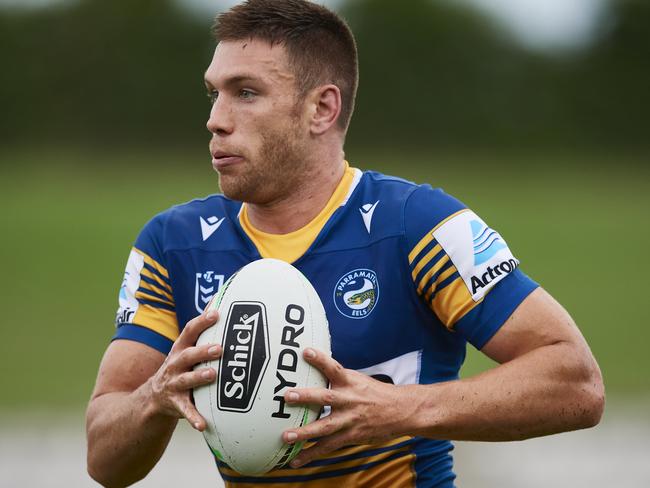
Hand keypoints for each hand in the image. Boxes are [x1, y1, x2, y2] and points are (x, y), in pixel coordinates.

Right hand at [148, 310, 221, 430]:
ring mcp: (173, 385)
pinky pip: (185, 412)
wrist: (150, 399)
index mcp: (180, 350)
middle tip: (219, 348)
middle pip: (187, 355)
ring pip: (185, 381)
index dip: (201, 321)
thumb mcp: (185, 349)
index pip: (188, 332)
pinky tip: (203, 424)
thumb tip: (216, 302)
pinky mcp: (174, 405)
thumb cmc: (179, 368)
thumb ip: (200, 330)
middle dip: (202, 351)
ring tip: (212, 376)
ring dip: (198, 378)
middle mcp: (174, 365)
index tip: (216, 312)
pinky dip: (194, 418)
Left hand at [282, 348, 413, 467]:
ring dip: (304, 432)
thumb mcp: (359, 380)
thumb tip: (315, 368)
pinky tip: (296, 460)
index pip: (334, 368)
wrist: (402, 411)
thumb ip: (338, 378)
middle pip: (326, 398)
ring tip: (286, 436)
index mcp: (351, 382)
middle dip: (306, 397)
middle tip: (288, 396)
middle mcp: (349, 400)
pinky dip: (311, 453)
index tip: (305, 351)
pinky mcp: (351, 436)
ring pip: (325, 427)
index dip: (320, 359)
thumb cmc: (376, 393)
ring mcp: (350, 420)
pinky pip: (329, 447)